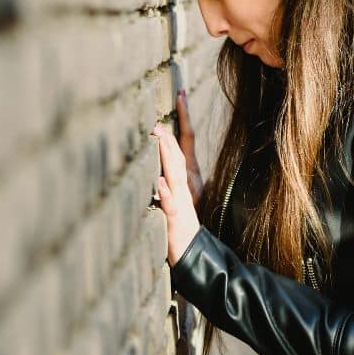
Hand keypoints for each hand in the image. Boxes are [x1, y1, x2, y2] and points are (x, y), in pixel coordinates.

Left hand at [152, 118, 200, 265]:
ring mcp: (182, 205)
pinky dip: (166, 193)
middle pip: (179, 157)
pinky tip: (159, 182)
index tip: (180, 95)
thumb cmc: (181, 230)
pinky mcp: (176, 222)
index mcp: (185, 182)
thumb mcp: (173, 202)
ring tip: (159, 136)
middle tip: (158, 115)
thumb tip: (157, 161)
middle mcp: (185, 189)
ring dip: (167, 156)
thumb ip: (167, 182)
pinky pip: (171, 206)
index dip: (183, 121)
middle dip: (169, 136)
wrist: (197, 258)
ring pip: (175, 176)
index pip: (184, 146)